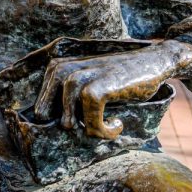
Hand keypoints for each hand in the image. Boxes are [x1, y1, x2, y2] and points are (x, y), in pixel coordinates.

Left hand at [34, 40, 191, 139]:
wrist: (152, 62)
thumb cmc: (119, 78)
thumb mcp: (89, 82)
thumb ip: (70, 97)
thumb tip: (58, 128)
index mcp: (59, 67)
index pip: (39, 101)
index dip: (51, 118)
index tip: (71, 127)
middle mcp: (66, 69)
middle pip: (45, 110)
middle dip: (63, 126)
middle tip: (89, 129)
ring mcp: (83, 76)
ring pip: (67, 116)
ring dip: (86, 129)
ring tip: (103, 128)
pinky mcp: (101, 86)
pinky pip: (91, 117)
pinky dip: (103, 129)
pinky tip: (118, 125)